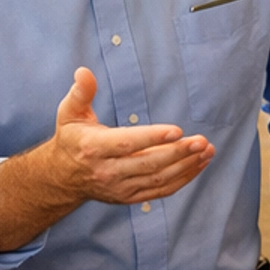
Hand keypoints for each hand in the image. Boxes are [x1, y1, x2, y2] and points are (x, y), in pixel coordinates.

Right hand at [52, 68, 212, 206]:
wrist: (63, 178)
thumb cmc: (72, 139)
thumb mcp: (69, 113)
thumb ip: (80, 93)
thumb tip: (84, 72)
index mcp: (94, 148)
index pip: (127, 143)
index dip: (152, 137)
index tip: (177, 130)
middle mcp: (108, 171)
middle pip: (148, 164)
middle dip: (178, 153)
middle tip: (201, 141)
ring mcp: (121, 188)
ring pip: (159, 179)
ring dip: (186, 166)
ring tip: (207, 150)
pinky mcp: (131, 197)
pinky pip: (162, 191)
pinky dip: (184, 179)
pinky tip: (199, 164)